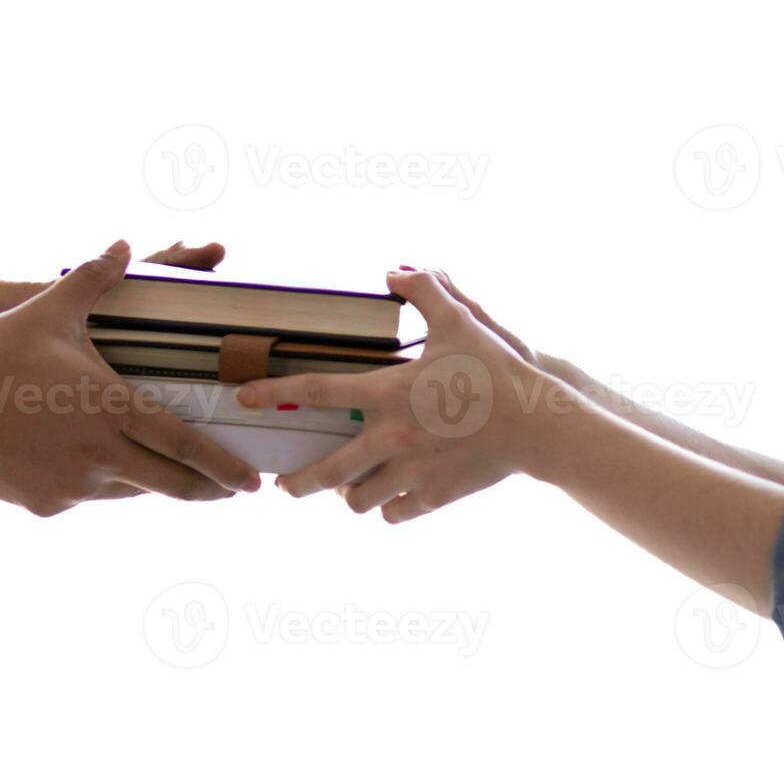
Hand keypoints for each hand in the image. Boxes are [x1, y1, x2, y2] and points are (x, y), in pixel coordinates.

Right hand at [0, 241, 260, 515]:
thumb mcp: (50, 312)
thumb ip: (94, 279)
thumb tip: (122, 245)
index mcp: (114, 410)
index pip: (187, 447)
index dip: (224, 468)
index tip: (251, 483)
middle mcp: (103, 457)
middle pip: (171, 486)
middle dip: (207, 491)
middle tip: (228, 491)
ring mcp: (75, 488)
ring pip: (129, 492)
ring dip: (148, 483)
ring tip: (159, 471)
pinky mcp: (47, 505)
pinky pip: (82, 496)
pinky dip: (91, 483)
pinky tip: (77, 463)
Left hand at [236, 268, 561, 523]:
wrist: (538, 424)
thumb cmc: (496, 370)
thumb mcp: (461, 321)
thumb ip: (425, 291)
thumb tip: (395, 270)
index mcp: (387, 394)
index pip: (317, 391)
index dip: (276, 393)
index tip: (245, 398)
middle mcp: (391, 437)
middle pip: (326, 470)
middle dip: (298, 482)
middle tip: (286, 483)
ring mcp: (411, 472)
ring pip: (358, 499)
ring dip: (349, 494)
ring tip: (349, 487)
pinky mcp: (435, 497)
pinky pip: (395, 513)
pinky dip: (388, 508)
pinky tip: (391, 499)